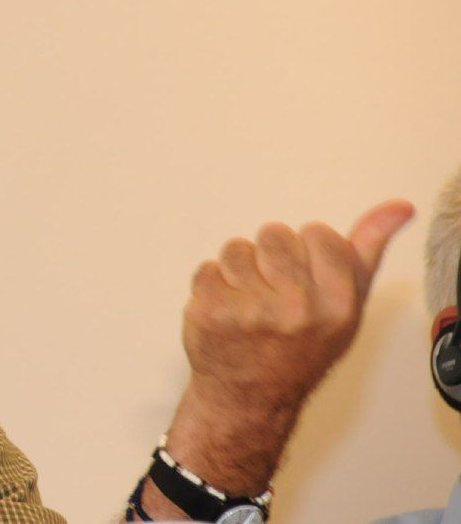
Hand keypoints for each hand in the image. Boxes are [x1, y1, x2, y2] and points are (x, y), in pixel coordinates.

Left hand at [182, 198, 414, 412]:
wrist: (251, 397)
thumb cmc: (302, 347)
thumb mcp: (347, 305)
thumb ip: (367, 251)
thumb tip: (398, 207)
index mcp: (337, 303)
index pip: (318, 233)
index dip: (306, 251)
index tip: (304, 278)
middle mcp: (296, 307)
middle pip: (274, 234)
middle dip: (271, 257)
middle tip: (274, 293)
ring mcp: (250, 311)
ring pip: (237, 248)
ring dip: (239, 271)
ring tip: (249, 303)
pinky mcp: (210, 312)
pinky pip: (207, 269)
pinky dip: (213, 287)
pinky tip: (226, 313)